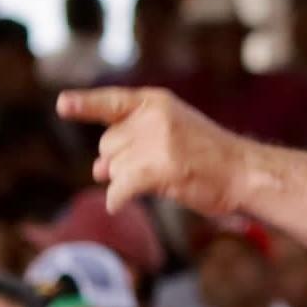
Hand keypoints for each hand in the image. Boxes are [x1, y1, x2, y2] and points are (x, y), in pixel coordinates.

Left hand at [58, 87, 247, 213]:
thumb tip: (95, 170)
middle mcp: (153, 117)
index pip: (112, 102)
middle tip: (152, 169)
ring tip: (160, 180)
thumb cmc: (210, 158)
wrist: (244, 172)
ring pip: (112, 168)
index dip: (85, 105)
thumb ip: (133, 144)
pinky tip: (120, 204)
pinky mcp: (159, 167)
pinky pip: (119, 188)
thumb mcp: (172, 135)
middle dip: (119, 162)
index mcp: (156, 103)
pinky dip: (116, 199)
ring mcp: (157, 141)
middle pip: (107, 145)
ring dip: (126, 181)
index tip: (62, 104)